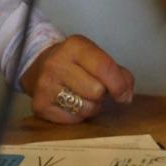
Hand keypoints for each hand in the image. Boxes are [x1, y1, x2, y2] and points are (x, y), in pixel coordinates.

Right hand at [20, 35, 134, 122]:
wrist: (38, 67)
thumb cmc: (75, 63)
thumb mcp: (95, 58)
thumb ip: (117, 73)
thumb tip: (127, 96)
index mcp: (75, 46)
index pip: (104, 68)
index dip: (119, 85)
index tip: (123, 95)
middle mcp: (56, 63)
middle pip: (96, 91)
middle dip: (101, 94)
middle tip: (95, 90)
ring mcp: (45, 85)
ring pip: (85, 108)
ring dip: (91, 107)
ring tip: (83, 97)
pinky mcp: (39, 105)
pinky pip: (72, 119)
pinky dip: (77, 116)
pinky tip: (71, 104)